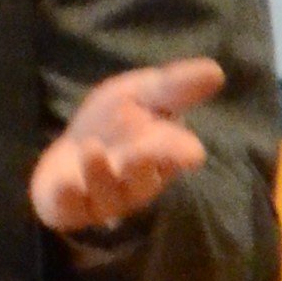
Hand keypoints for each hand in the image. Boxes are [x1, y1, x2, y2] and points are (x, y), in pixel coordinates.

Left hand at [29, 57, 225, 237]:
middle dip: (142, 165)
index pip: (174, 155)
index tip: (192, 154)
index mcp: (160, 155)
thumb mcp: (141, 93)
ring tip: (91, 149)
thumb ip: (174, 86)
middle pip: (143, 179)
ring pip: (108, 195)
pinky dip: (68, 198)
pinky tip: (64, 185)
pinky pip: (71, 209)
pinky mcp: (71, 209)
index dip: (179, 153)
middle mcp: (136, 182)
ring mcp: (103, 198)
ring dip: (99, 173)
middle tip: (143, 151)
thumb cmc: (113, 121)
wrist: (70, 150)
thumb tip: (217, 71)